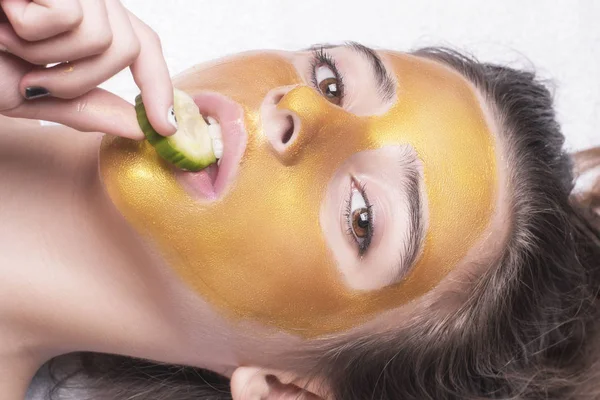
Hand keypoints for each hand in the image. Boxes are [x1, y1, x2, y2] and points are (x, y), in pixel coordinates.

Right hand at [0, 0, 175, 138]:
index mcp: (88, 21)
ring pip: (103, 38)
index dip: (158, 87)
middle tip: (31, 75)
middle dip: (78, 80)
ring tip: (9, 39)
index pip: (143, 46)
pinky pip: (68, 19)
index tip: (165, 129)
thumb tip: (137, 126)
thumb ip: (87, 108)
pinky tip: (4, 15)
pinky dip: (29, 33)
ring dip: (47, 57)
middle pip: (128, 48)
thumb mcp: (36, 95)